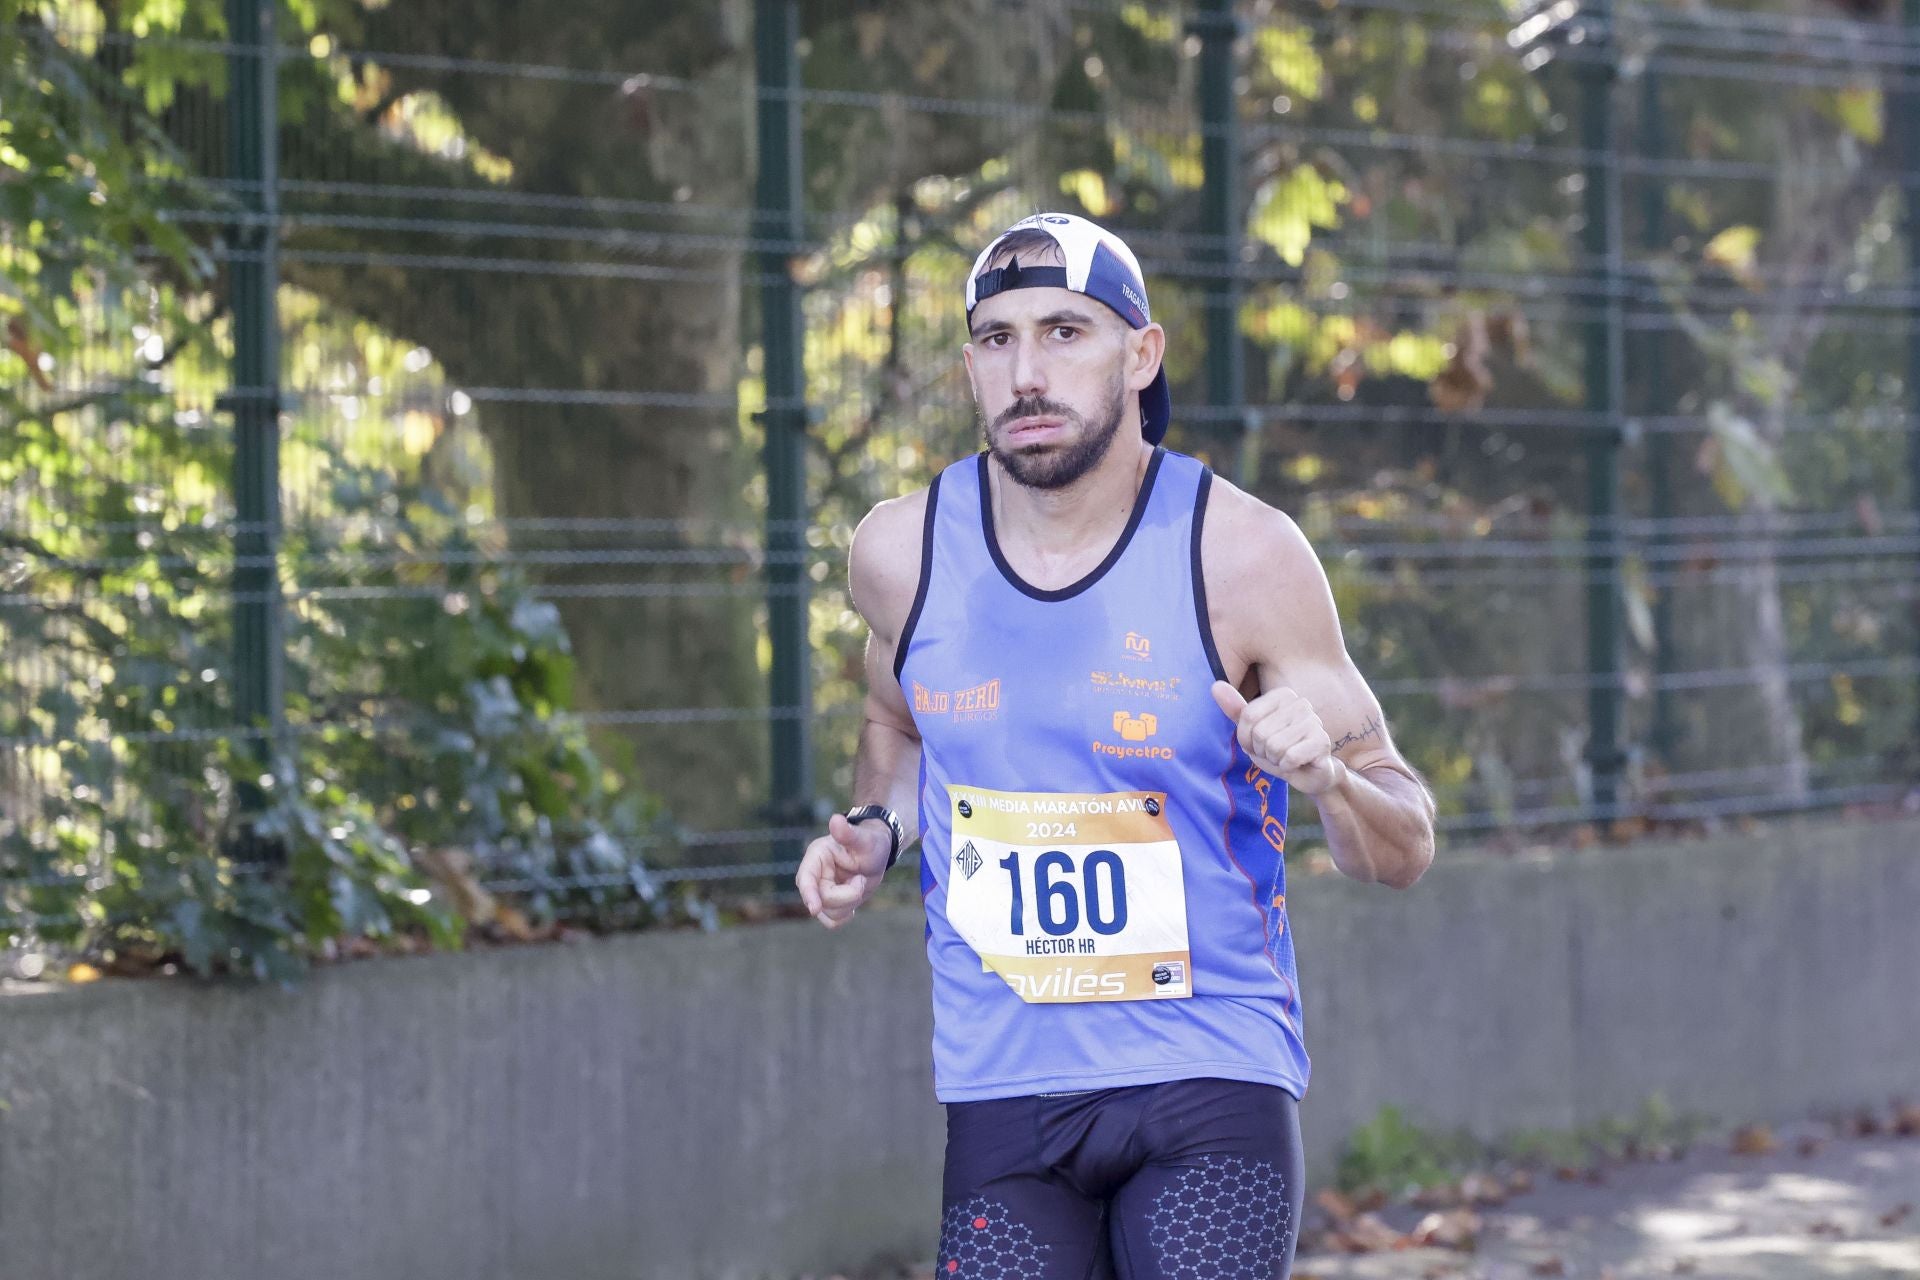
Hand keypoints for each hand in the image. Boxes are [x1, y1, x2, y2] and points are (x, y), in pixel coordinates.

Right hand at [795, 812, 890, 927]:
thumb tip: (836, 820)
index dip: (809, 894)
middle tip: (861, 879)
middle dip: (846, 896)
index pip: (806, 879)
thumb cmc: (870, 842)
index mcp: (816, 857)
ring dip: (849, 904)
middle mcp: (814, 875)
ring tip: (859, 883)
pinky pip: (832, 921)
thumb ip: (848, 833)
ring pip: (827, 913)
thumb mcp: (863, 839)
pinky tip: (855, 898)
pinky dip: (846, 914)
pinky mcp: (829, 903)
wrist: (877, 853)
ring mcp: (820, 890)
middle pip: (821, 900)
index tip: (815, 909)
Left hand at [1210, 680, 1346, 796]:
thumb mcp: (1253, 731)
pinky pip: (1289, 757)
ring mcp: (1314, 721)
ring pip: (1274, 746)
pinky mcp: (1322, 741)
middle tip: (1275, 753)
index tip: (1257, 744)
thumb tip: (1216, 685)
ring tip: (1285, 757)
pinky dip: (1287, 767)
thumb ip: (1236, 710)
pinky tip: (1297, 764)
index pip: (1248, 716)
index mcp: (1283, 695)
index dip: (1246, 738)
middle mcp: (1301, 703)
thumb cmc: (1280, 749)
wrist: (1310, 773)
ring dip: (1275, 759)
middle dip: (1262, 751)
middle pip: (1260, 732)